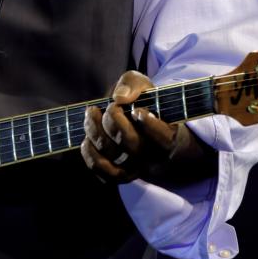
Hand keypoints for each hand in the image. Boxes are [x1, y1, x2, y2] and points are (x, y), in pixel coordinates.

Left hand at [81, 71, 216, 185]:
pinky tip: (88, 137)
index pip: (164, 138)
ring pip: (112, 155)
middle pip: (132, 143)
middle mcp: (154, 157)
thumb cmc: (146, 105)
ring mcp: (135, 168)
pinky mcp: (118, 174)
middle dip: (114, 120)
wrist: (142, 129)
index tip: (137, 111)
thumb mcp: (145, 87)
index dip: (150, 125)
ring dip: (95, 131)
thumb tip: (120, 97)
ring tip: (92, 113)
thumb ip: (135, 85)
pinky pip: (100, 169)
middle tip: (111, 106)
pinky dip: (89, 152)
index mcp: (169, 136)